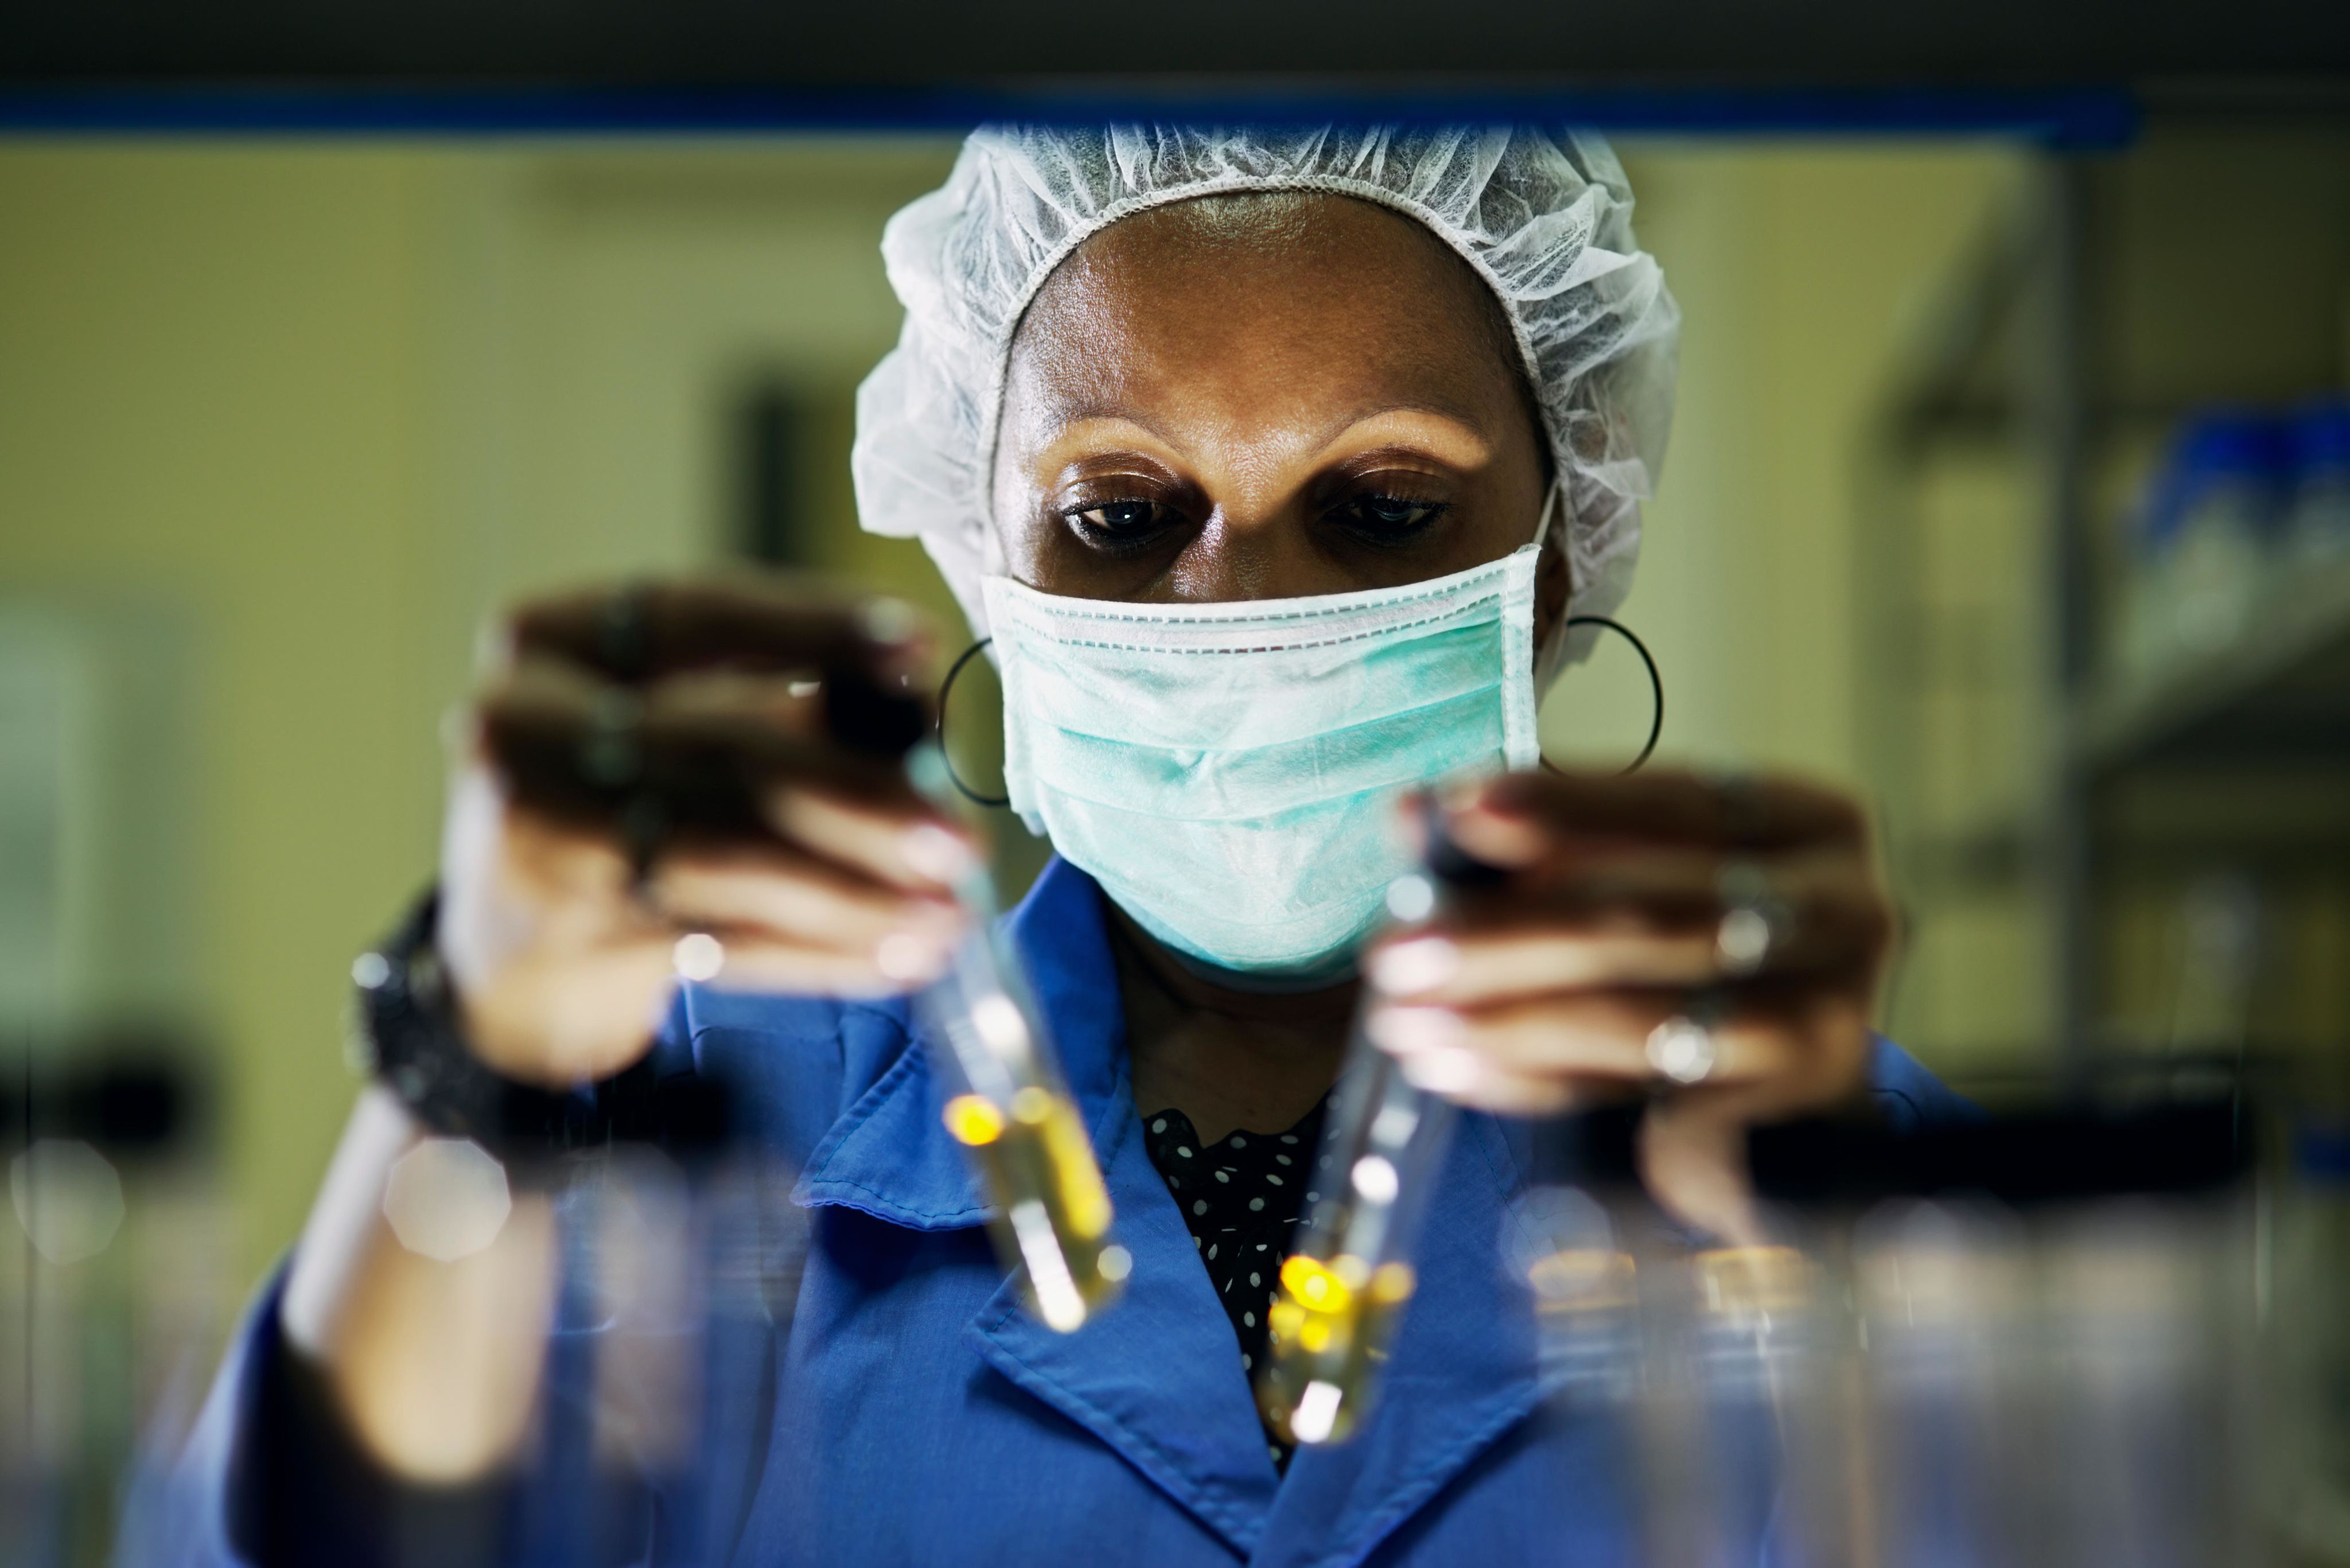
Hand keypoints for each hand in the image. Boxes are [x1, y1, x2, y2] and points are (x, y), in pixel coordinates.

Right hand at [436, 580, 978, 1086]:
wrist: (500, 955)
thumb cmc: (618, 804)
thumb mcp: (662, 719)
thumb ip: (772, 698)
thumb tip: (917, 718)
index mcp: (550, 640)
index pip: (696, 608)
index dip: (814, 624)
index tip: (921, 645)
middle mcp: (524, 726)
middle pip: (722, 744)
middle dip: (860, 790)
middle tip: (960, 834)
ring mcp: (539, 839)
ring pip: (731, 857)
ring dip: (859, 891)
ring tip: (952, 909)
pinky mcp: (570, 939)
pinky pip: (728, 942)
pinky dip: (826, 952)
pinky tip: (904, 955)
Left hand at [1360, 769, 1893, 1240]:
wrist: (1771, 1117)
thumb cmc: (1684, 976)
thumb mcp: (1618, 890)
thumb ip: (1529, 850)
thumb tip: (1414, 814)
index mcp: (1801, 821)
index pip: (1673, 801)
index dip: (1564, 806)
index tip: (1459, 810)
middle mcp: (1839, 904)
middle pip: (1650, 911)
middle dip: (1503, 931)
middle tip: (1392, 949)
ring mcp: (1834, 1009)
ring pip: (1642, 1010)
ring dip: (1505, 1014)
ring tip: (1404, 1019)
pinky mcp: (1792, 1108)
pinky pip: (1643, 1087)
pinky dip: (1536, 1075)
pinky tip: (1459, 1067)